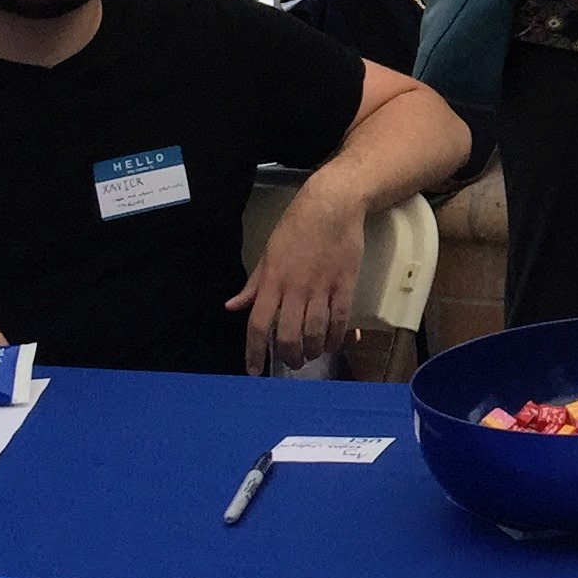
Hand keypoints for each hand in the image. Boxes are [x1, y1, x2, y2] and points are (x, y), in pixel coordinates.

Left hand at [227, 180, 363, 372]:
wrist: (332, 205)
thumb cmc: (296, 227)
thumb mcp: (268, 253)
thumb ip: (253, 284)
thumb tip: (232, 307)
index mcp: (272, 281)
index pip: (258, 325)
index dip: (254, 352)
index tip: (254, 371)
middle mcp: (294, 288)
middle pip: (287, 335)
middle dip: (288, 356)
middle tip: (291, 363)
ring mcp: (321, 287)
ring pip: (314, 331)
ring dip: (311, 350)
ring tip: (311, 355)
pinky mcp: (344, 284)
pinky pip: (339, 318)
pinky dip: (335, 337)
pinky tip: (332, 344)